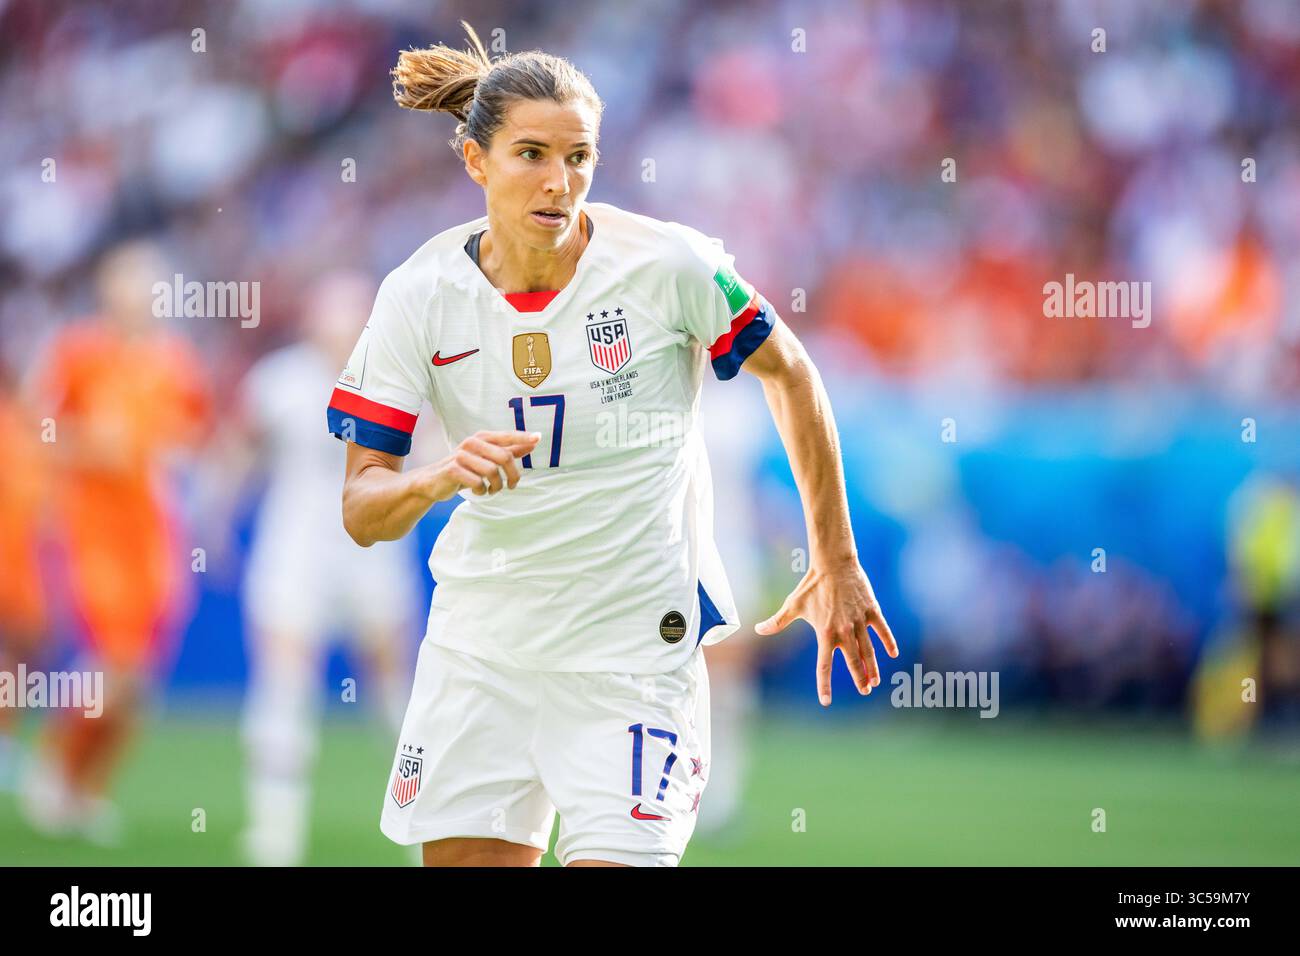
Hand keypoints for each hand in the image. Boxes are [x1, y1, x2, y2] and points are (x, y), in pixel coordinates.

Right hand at [420, 430, 540, 501]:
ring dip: (496, 486)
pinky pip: (477, 482)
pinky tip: (479, 491)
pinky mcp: (453, 469)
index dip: (522, 437)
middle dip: (512, 475)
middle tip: (511, 486)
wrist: (433, 481)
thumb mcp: (487, 458)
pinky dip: (482, 491)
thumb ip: (509, 450)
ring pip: (492, 471)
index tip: (538, 438)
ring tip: (492, 490)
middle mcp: (472, 443)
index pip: (506, 436)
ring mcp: (461, 455)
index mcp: (482, 438)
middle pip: (504, 457)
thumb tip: (534, 442)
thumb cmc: (465, 468)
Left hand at [755, 560, 898, 705]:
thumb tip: (757, 629)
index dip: (824, 685)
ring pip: (869, 650)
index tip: (826, 702)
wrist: (833, 563)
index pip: (824, 666)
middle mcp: (844, 631)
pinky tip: (893, 653)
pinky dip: (888, 641)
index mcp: (825, 633)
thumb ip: (777, 622)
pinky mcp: (872, 610)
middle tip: (864, 690)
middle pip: (853, 662)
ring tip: (875, 680)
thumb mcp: (793, 605)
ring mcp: (860, 621)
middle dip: (859, 678)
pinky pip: (882, 630)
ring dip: (873, 667)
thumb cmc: (811, 585)